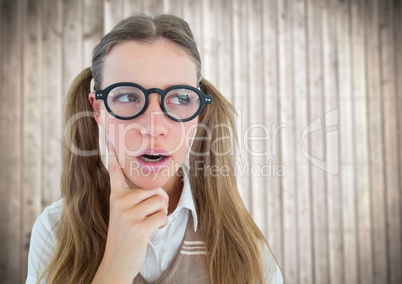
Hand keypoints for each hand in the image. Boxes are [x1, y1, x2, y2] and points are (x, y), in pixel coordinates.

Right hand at [92, 141, 168, 282]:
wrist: (117, 263)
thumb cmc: (125, 235)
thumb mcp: (123, 214)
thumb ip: (133, 199)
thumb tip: (156, 191)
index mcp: (116, 197)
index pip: (115, 173)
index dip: (114, 156)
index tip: (111, 140)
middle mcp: (120, 202)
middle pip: (155, 190)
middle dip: (161, 202)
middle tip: (153, 214)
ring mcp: (128, 215)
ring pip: (161, 201)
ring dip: (162, 213)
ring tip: (152, 222)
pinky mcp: (138, 228)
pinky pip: (163, 216)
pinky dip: (163, 224)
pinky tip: (152, 230)